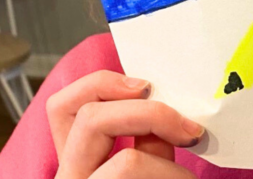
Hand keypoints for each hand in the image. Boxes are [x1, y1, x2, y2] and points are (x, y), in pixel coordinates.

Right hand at [46, 70, 203, 178]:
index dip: (101, 83)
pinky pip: (138, 174)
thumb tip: (167, 103)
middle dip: (150, 116)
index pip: (62, 106)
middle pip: (90, 119)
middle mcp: (69, 175)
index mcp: (78, 159)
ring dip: (170, 168)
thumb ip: (148, 138)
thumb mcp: (153, 165)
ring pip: (127, 160)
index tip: (147, 87)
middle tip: (189, 130)